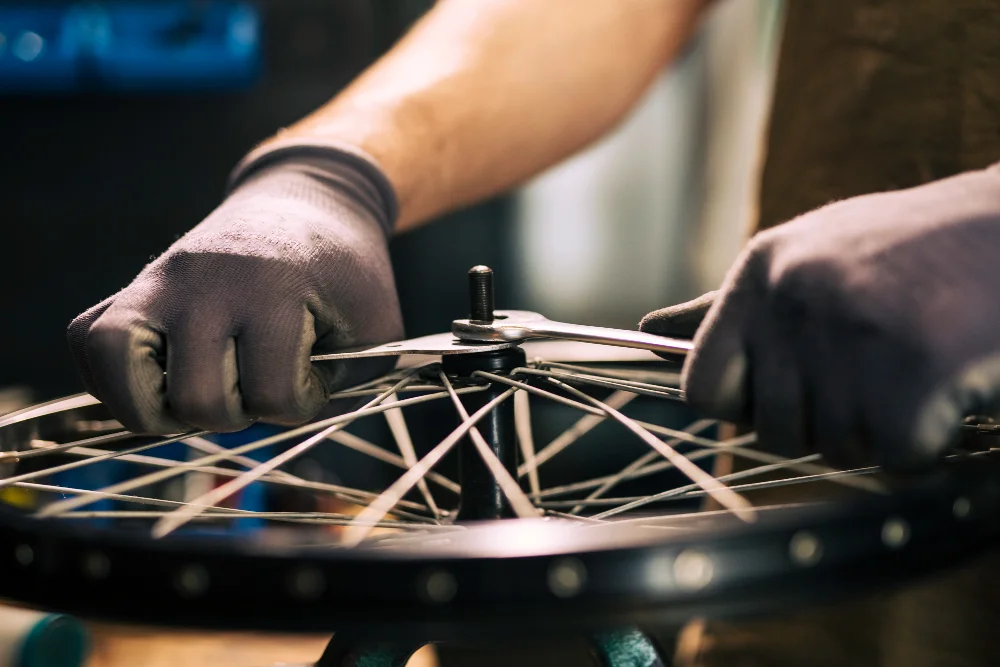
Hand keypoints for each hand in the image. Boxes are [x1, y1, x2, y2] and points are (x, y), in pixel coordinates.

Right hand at [68, 146, 403, 434]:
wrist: (307, 205)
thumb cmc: (346, 276)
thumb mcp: (376, 327)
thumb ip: (348, 385)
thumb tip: (280, 430)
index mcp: (273, 286)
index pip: (273, 395)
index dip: (299, 405)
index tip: (311, 377)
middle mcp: (204, 282)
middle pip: (195, 399)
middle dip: (235, 415)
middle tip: (256, 387)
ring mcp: (157, 281)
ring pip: (120, 372)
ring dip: (161, 409)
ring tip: (196, 398)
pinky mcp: (128, 287)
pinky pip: (89, 344)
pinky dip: (114, 381)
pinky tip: (161, 382)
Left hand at [641, 167, 999, 469]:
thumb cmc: (911, 252)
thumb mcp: (807, 258)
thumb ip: (726, 308)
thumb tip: (647, 335)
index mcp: (760, 271)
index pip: (701, 386)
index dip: (743, 408)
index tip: (788, 395)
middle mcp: (793, 297)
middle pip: (772, 430)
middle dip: (825, 422)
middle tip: (878, 371)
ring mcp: (851, 332)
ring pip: (836, 447)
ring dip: (883, 428)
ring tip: (918, 363)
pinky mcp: (913, 371)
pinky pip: (898, 457)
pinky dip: (930, 442)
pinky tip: (951, 386)